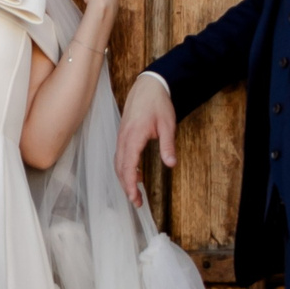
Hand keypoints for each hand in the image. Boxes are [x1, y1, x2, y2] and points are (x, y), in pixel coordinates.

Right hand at [116, 70, 175, 206]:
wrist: (149, 85)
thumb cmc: (158, 104)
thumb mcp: (168, 125)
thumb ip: (168, 145)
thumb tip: (171, 164)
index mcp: (134, 136)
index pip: (128, 166)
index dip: (130, 184)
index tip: (135, 198)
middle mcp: (124, 138)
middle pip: (120, 168)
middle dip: (126, 186)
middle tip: (137, 202)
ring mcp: (121, 136)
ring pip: (118, 163)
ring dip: (125, 178)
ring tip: (136, 192)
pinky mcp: (123, 135)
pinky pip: (120, 155)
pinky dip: (125, 168)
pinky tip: (137, 173)